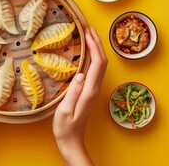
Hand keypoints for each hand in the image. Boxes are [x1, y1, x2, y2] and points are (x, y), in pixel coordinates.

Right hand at [53, 27, 106, 165]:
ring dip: (97, 49)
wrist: (72, 140)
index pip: (98, 63)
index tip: (88, 33)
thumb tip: (80, 73)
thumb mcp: (66, 110)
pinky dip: (93, 57)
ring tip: (89, 36)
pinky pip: (96, 70)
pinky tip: (87, 53)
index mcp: (89, 90)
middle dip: (98, 43)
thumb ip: (73, 92)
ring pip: (101, 65)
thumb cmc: (66, 127)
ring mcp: (94, 89)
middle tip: (89, 28)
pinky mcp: (90, 91)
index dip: (95, 46)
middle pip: (102, 61)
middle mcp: (95, 88)